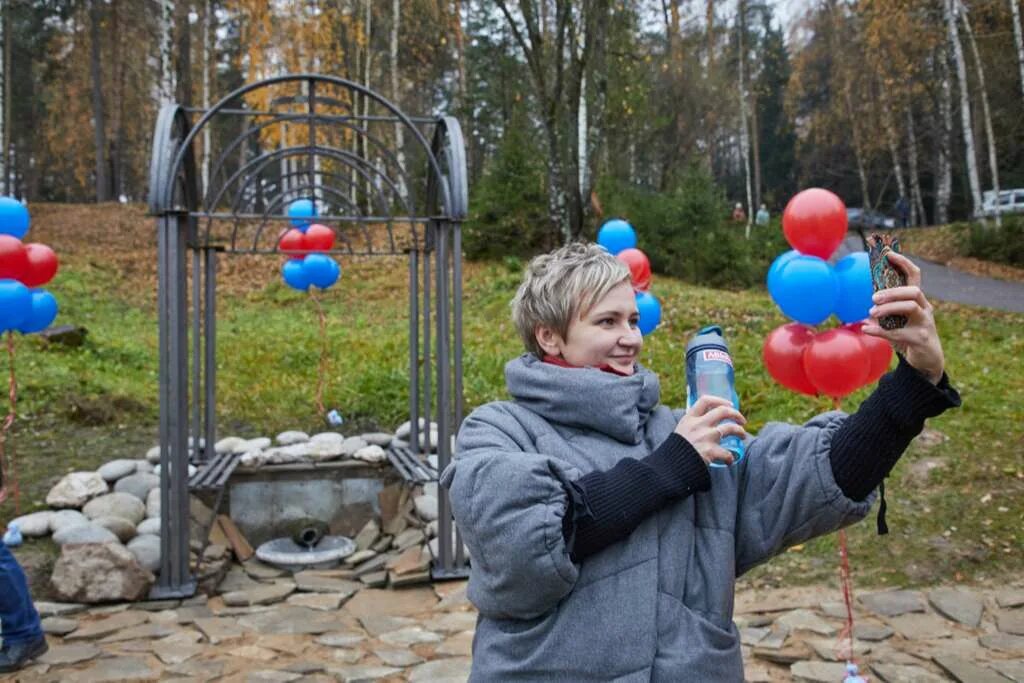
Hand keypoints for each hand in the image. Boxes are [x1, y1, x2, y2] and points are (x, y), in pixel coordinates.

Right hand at [674, 395, 747, 466]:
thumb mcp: (681, 431)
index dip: (720, 400)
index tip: (729, 404)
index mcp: (689, 418)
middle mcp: (698, 424)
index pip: (705, 401)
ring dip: (740, 431)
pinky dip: (730, 458)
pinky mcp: (710, 451)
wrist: (671, 466)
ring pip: (730, 428)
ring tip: (743, 436)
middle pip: (723, 411)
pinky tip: (730, 461)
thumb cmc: (676, 450)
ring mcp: (705, 436)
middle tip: (742, 420)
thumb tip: (704, 423)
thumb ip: (691, 426)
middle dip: (736, 414)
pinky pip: (727, 453)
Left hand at [862, 251, 944, 383]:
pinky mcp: (920, 338)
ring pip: (910, 307)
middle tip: (873, 298)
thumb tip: (870, 297)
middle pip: (913, 291)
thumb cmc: (909, 334)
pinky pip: (898, 333)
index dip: (903, 263)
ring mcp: (925, 323)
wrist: (927, 359)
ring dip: (888, 308)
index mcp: (918, 299)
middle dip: (892, 291)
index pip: (914, 275)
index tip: (888, 254)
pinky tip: (866, 329)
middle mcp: (925, 308)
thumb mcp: (898, 319)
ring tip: (871, 313)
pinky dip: (879, 331)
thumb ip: (887, 307)